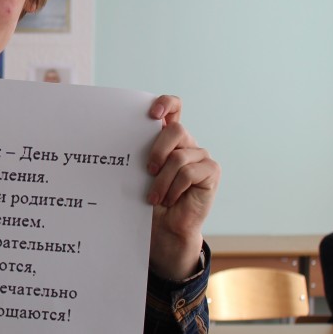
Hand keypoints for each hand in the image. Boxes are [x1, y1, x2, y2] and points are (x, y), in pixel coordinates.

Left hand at [145, 95, 219, 280]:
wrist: (163, 229)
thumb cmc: (149, 200)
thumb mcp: (139, 174)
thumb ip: (140, 153)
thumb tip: (120, 136)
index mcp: (167, 139)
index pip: (174, 108)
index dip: (165, 104)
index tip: (151, 114)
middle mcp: (186, 144)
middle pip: (176, 130)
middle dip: (157, 149)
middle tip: (147, 170)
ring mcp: (201, 157)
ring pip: (179, 157)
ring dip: (162, 180)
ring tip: (154, 197)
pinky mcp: (211, 172)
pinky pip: (190, 172)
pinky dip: (175, 188)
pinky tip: (170, 200)